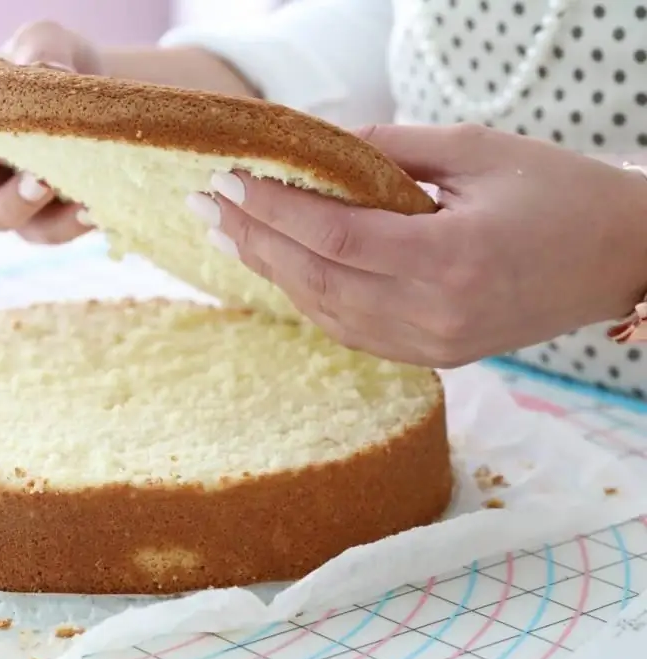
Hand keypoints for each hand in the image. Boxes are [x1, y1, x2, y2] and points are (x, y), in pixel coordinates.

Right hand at [0, 21, 101, 243]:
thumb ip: (37, 48)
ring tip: (42, 181)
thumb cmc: (53, 69)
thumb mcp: (46, 43)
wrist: (105, 104)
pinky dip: (67, 222)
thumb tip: (47, 70)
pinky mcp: (41, 225)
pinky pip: (47, 232)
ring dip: (15, 199)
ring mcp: (0, 202)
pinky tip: (89, 208)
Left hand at [187, 124, 646, 367]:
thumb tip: (317, 150)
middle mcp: (435, 314)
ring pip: (326, 312)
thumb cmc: (559, 193)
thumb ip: (390, 151)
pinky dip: (310, 298)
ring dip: (272, 272)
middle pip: (315, 280)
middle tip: (205, 206)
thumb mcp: (477, 151)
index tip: (226, 180)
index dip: (271, 208)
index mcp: (450, 259)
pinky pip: (351, 331)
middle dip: (253, 240)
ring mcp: (434, 345)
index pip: (332, 236)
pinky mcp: (435, 356)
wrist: (619, 260)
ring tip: (229, 234)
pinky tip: (281, 268)